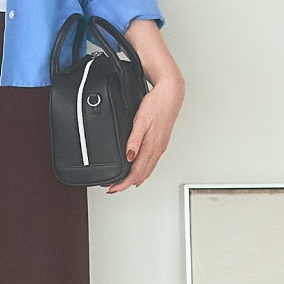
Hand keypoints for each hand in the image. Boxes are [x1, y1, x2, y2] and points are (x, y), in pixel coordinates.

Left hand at [106, 75, 184, 192]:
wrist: (171, 94)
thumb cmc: (157, 104)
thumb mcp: (141, 121)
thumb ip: (134, 140)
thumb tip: (129, 156)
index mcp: (152, 146)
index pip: (136, 172)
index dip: (123, 183)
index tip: (113, 188)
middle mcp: (157, 149)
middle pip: (142, 174)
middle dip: (127, 184)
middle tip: (114, 188)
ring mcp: (160, 147)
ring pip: (147, 170)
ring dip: (135, 178)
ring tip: (122, 182)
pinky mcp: (160, 143)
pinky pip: (151, 162)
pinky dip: (143, 170)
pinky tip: (138, 169)